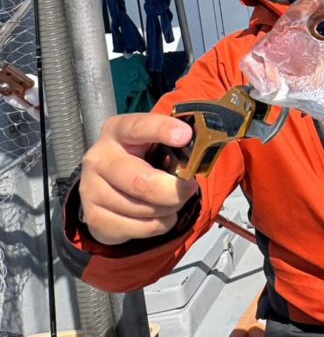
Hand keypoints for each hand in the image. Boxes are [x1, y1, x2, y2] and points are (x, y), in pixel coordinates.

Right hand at [78, 113, 198, 245]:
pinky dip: (160, 224)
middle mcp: (99, 159)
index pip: (139, 127)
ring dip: (169, 208)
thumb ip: (173, 143)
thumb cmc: (142, 158)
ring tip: (173, 200)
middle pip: (141, 181)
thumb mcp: (154, 141)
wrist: (109, 185)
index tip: (185, 135)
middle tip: (190, 188)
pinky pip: (138, 228)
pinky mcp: (94, 218)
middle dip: (174, 190)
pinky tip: (161, 214)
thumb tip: (200, 154)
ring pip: (142, 208)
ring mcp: (91, 190)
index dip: (163, 130)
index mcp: (117, 130)